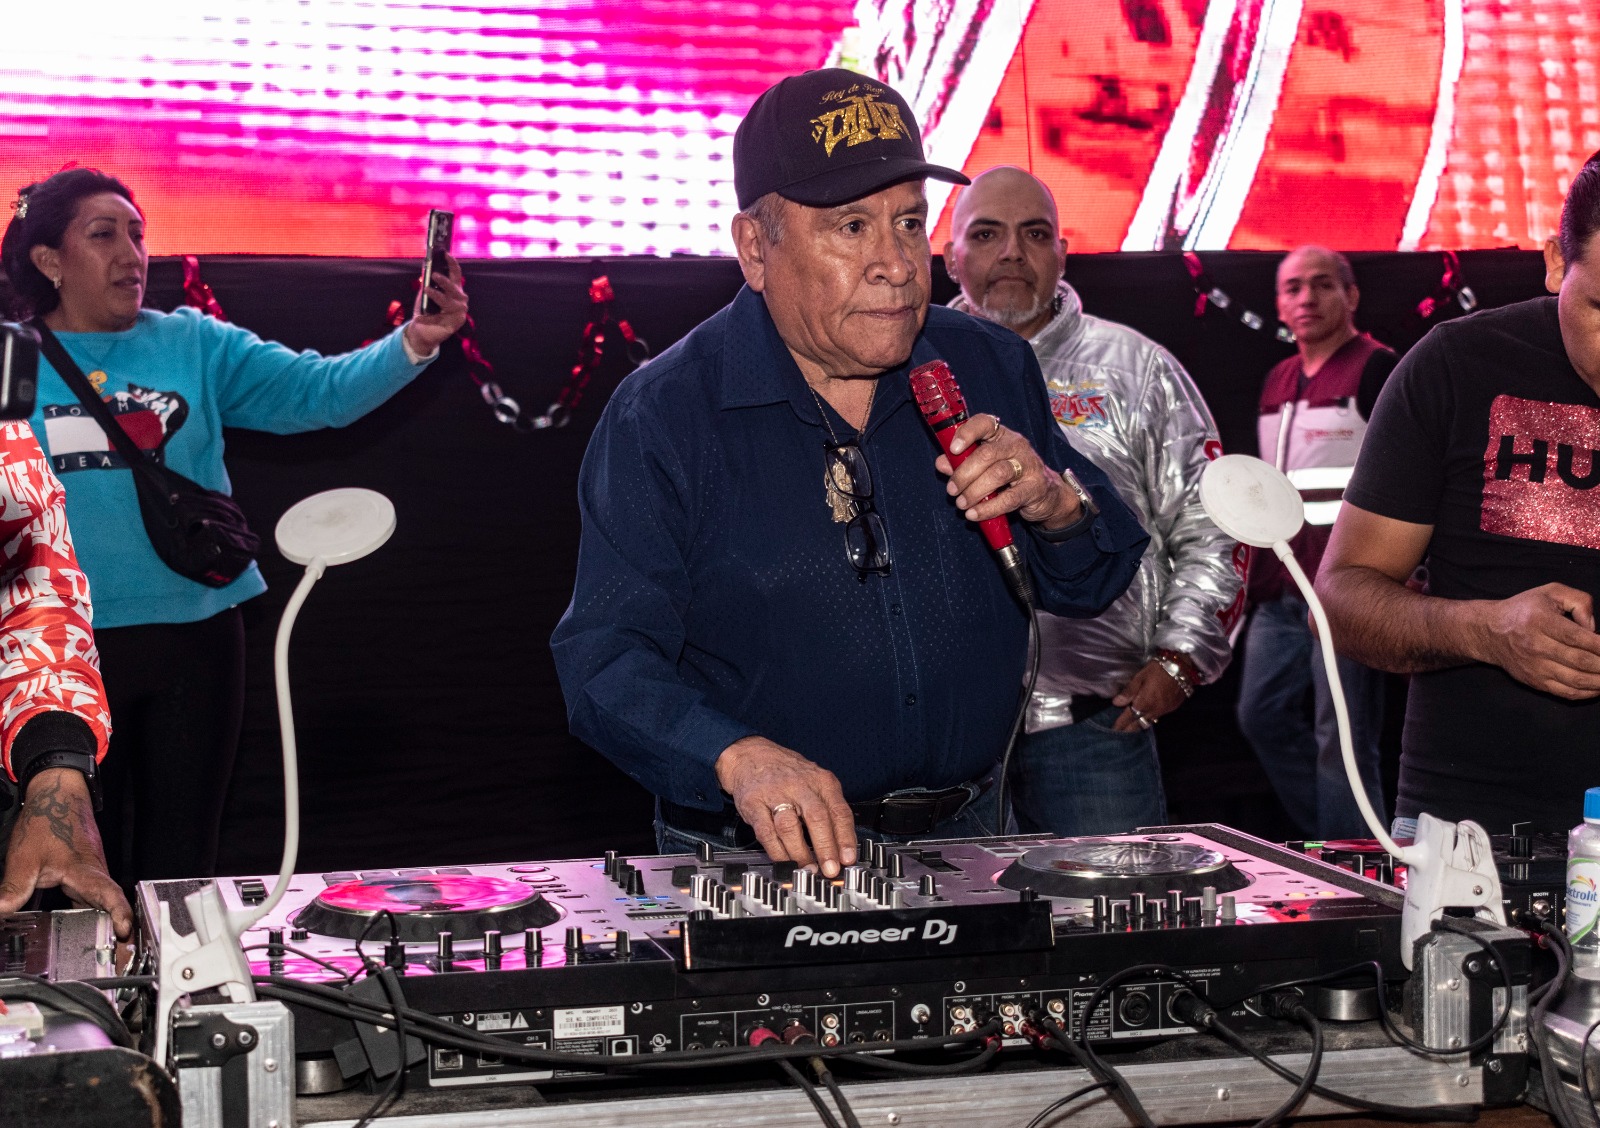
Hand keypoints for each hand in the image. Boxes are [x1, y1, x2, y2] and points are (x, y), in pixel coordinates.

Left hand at [0, 769, 130, 938]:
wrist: (57, 794)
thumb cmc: (49, 818)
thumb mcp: (24, 859)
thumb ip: (13, 890)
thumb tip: (0, 912)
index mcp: (86, 871)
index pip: (109, 896)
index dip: (118, 915)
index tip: (124, 932)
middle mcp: (94, 873)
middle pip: (109, 905)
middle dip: (114, 929)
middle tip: (117, 953)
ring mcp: (91, 872)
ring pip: (100, 900)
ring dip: (103, 921)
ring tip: (103, 946)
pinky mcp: (84, 870)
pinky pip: (91, 894)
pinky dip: (90, 910)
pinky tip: (79, 921)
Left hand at [404, 252, 468, 355]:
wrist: (423, 332)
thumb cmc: (425, 312)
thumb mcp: (424, 295)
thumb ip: (426, 284)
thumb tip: (425, 271)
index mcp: (454, 291)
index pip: (456, 275)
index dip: (452, 264)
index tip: (446, 254)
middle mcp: (459, 300)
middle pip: (455, 287)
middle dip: (445, 280)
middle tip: (434, 275)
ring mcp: (460, 311)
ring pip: (450, 299)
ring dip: (438, 293)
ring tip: (427, 289)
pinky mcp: (456, 322)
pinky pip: (444, 312)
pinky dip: (433, 308)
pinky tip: (422, 309)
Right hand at [713, 736, 857, 876]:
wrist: (751, 755)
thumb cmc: (788, 774)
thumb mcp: (816, 782)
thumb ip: (829, 809)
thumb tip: (842, 847)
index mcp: (821, 781)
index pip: (839, 811)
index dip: (845, 837)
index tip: (848, 858)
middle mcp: (799, 786)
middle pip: (816, 818)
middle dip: (825, 847)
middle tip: (830, 869)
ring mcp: (775, 794)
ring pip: (790, 826)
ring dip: (800, 853)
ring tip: (808, 869)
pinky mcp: (754, 804)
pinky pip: (766, 832)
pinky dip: (777, 851)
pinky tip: (785, 861)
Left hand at [935, 414, 1081, 529]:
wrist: (1047, 494)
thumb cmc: (1011, 476)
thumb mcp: (985, 466)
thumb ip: (962, 462)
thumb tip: (941, 463)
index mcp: (1001, 435)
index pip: (984, 423)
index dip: (966, 433)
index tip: (952, 449)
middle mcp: (1017, 446)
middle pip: (987, 454)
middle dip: (964, 474)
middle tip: (952, 490)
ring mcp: (1028, 466)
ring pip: (998, 474)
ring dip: (974, 491)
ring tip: (962, 503)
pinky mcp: (1035, 488)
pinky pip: (1009, 498)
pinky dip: (988, 508)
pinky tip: (975, 513)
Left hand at [1110, 660, 1190, 732]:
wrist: (1183, 669)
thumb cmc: (1159, 670)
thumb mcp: (1140, 677)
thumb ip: (1129, 691)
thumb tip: (1116, 703)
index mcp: (1143, 703)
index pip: (1128, 718)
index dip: (1120, 725)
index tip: (1113, 730)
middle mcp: (1153, 711)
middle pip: (1138, 725)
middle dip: (1128, 730)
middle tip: (1120, 733)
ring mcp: (1163, 712)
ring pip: (1148, 723)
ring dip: (1139, 726)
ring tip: (1131, 729)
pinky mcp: (1171, 709)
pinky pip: (1157, 718)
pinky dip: (1149, 720)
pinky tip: (1146, 718)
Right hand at [1477, 583, 1599, 699]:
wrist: (1489, 632)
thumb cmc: (1524, 609)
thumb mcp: (1550, 592)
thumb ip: (1579, 602)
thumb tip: (1593, 629)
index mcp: (1540, 621)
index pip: (1578, 638)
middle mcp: (1535, 646)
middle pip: (1581, 661)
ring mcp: (1535, 667)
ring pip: (1577, 680)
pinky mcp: (1534, 681)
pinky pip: (1566, 693)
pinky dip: (1588, 693)